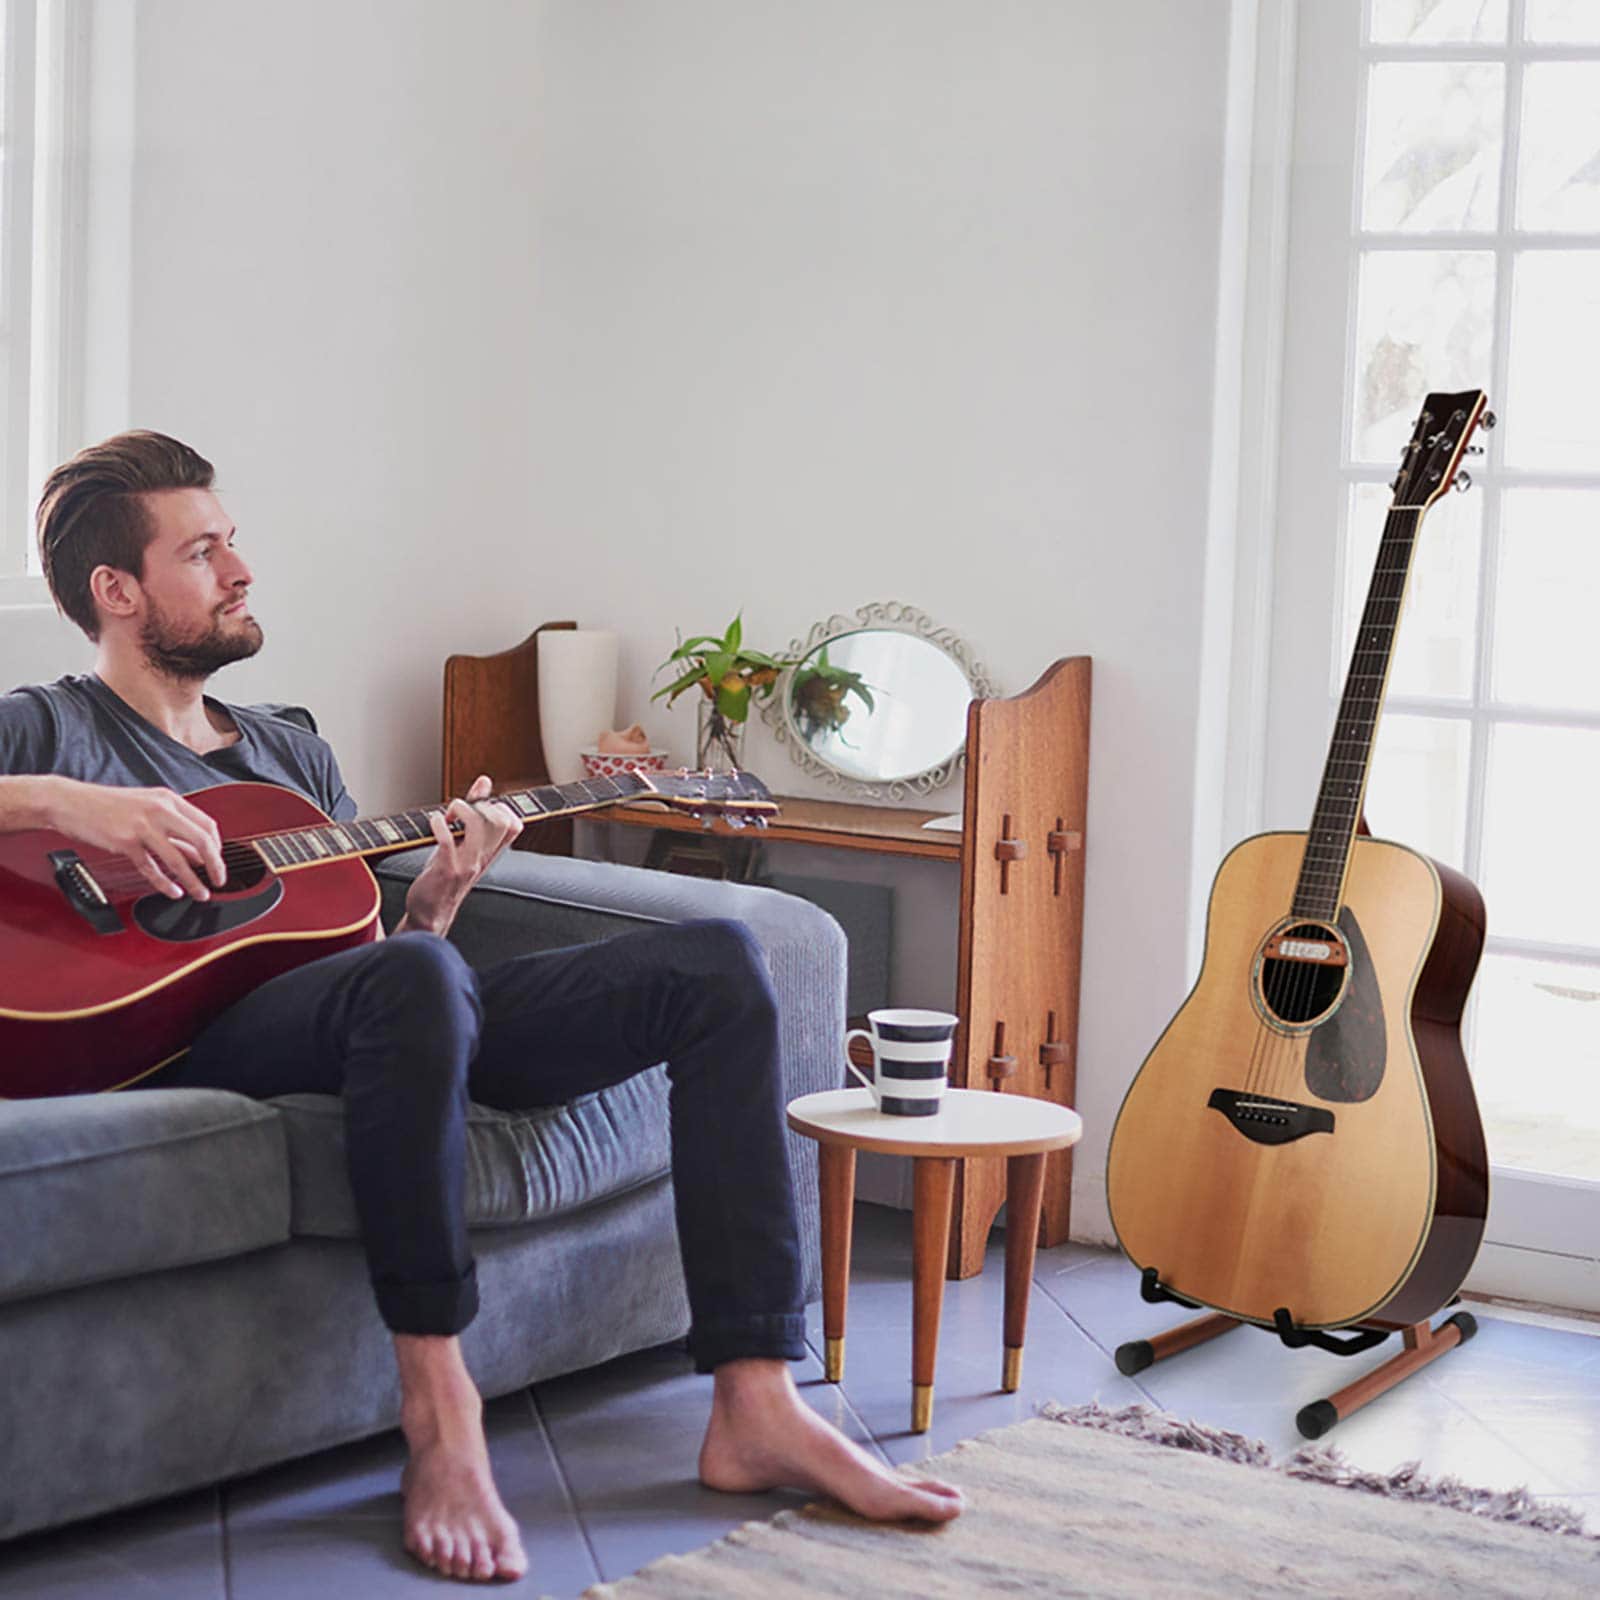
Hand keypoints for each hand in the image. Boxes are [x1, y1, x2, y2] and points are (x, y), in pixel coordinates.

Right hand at [45, 777, 226, 900]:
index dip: (217, 847)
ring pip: (178, 859)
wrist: (69, 802)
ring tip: (201, 893)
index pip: (207, 824)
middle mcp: (160, 810)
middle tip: (220, 880)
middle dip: (215, 865)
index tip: (218, 861)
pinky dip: (165, 883)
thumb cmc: (107, 805)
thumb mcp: (147, 807)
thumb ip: (174, 828)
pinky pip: (151, 868)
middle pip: (201, 840)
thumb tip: (199, 853)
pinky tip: (173, 891)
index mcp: (168, 799)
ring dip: (193, 881)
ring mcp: (142, 826)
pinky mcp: (125, 842)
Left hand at [398, 775, 522, 936]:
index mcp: (490, 854)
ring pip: (479, 826)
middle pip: (501, 821)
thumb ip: (474, 813)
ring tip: (449, 817)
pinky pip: (447, 839)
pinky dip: (438, 823)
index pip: (515, 825)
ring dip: (461, 810)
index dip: (500, 807)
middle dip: (480, 805)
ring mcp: (466, 864)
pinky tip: (433, 823)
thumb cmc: (444, 876)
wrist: (429, 914)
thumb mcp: (463, 845)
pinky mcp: (445, 869)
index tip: (479, 809)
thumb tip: (485, 781)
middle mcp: (482, 858)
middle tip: (462, 812)